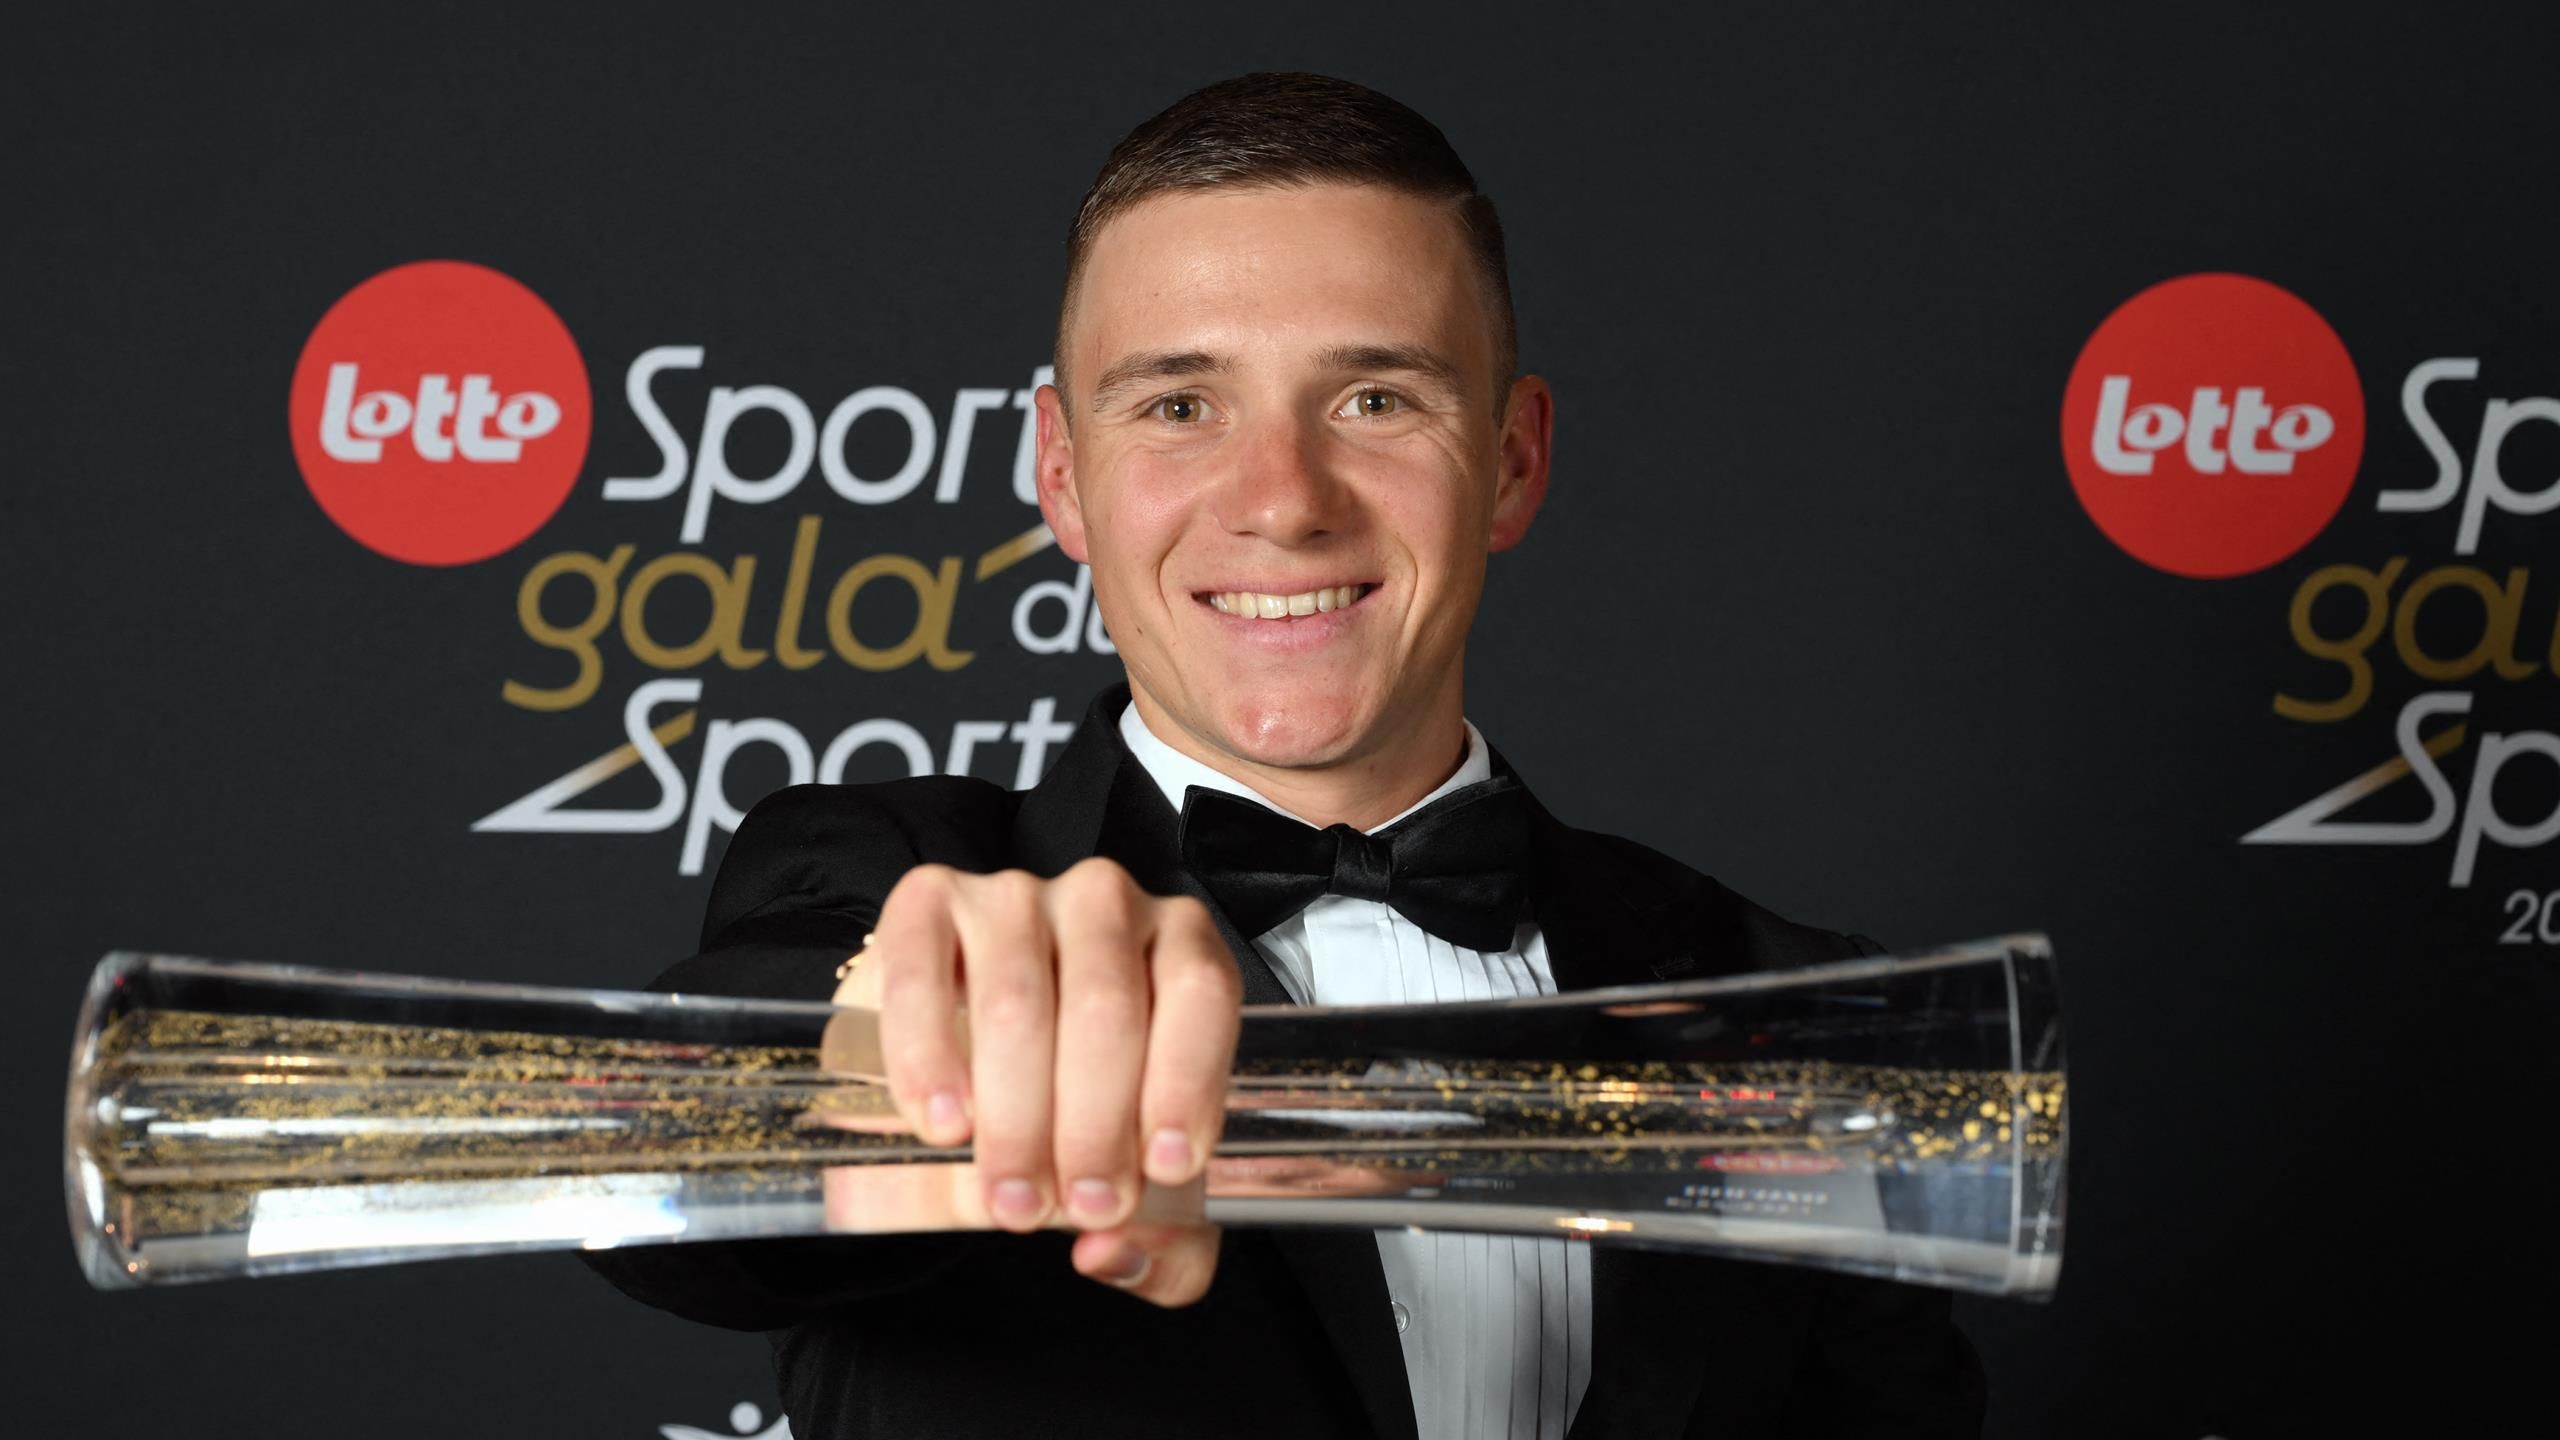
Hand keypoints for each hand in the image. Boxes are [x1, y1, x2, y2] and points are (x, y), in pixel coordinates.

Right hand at [832, 857, 1240, 1304]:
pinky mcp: (927, 904)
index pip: (1200, 994)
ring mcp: (1013, 895)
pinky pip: (921, 969)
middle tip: (1076, 1205)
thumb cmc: (1072, 1123)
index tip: (1163, 1169)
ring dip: (1014, 1111)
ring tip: (1009, 1192)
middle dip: (1092, 1123)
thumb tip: (1113, 1252)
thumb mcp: (1139, 1196)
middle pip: (1106, 1006)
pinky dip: (927, 1055)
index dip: (1185, 1083)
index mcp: (1180, 948)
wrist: (963, 1082)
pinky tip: (942, 1122)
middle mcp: (1104, 905)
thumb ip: (1161, 1244)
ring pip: (1017, 998)